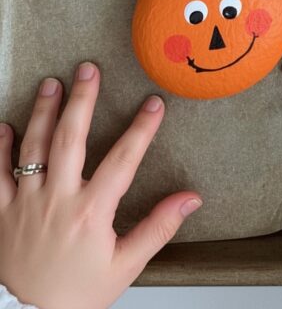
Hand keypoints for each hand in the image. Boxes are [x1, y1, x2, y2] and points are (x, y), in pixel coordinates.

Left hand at [0, 63, 201, 308]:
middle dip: (81, 100)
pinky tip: (5, 125)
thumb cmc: (76, 298)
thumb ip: (158, 228)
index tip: (154, 103)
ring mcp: (25, 204)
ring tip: (52, 83)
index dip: (141, 129)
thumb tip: (190, 199)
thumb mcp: (125, 267)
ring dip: (42, 111)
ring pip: (32, 147)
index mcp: (91, 212)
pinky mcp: (1, 213)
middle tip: (88, 69)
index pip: (123, 159)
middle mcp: (57, 200)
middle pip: (69, 139)